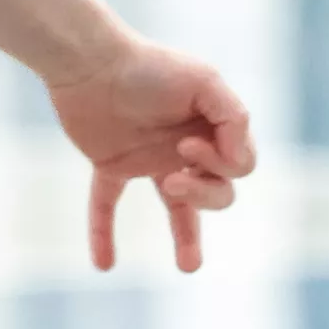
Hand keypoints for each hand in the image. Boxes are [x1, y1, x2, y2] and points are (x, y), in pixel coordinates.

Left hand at [45, 32, 255, 273]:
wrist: (88, 60)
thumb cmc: (148, 66)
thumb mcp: (204, 82)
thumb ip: (234, 118)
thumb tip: (241, 164)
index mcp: (211, 126)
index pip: (240, 165)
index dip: (222, 166)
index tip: (187, 146)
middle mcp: (184, 144)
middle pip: (216, 191)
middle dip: (203, 194)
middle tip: (172, 177)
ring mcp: (148, 156)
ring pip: (176, 207)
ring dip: (185, 237)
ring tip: (189, 267)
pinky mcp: (111, 162)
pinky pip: (107, 202)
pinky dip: (103, 232)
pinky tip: (103, 264)